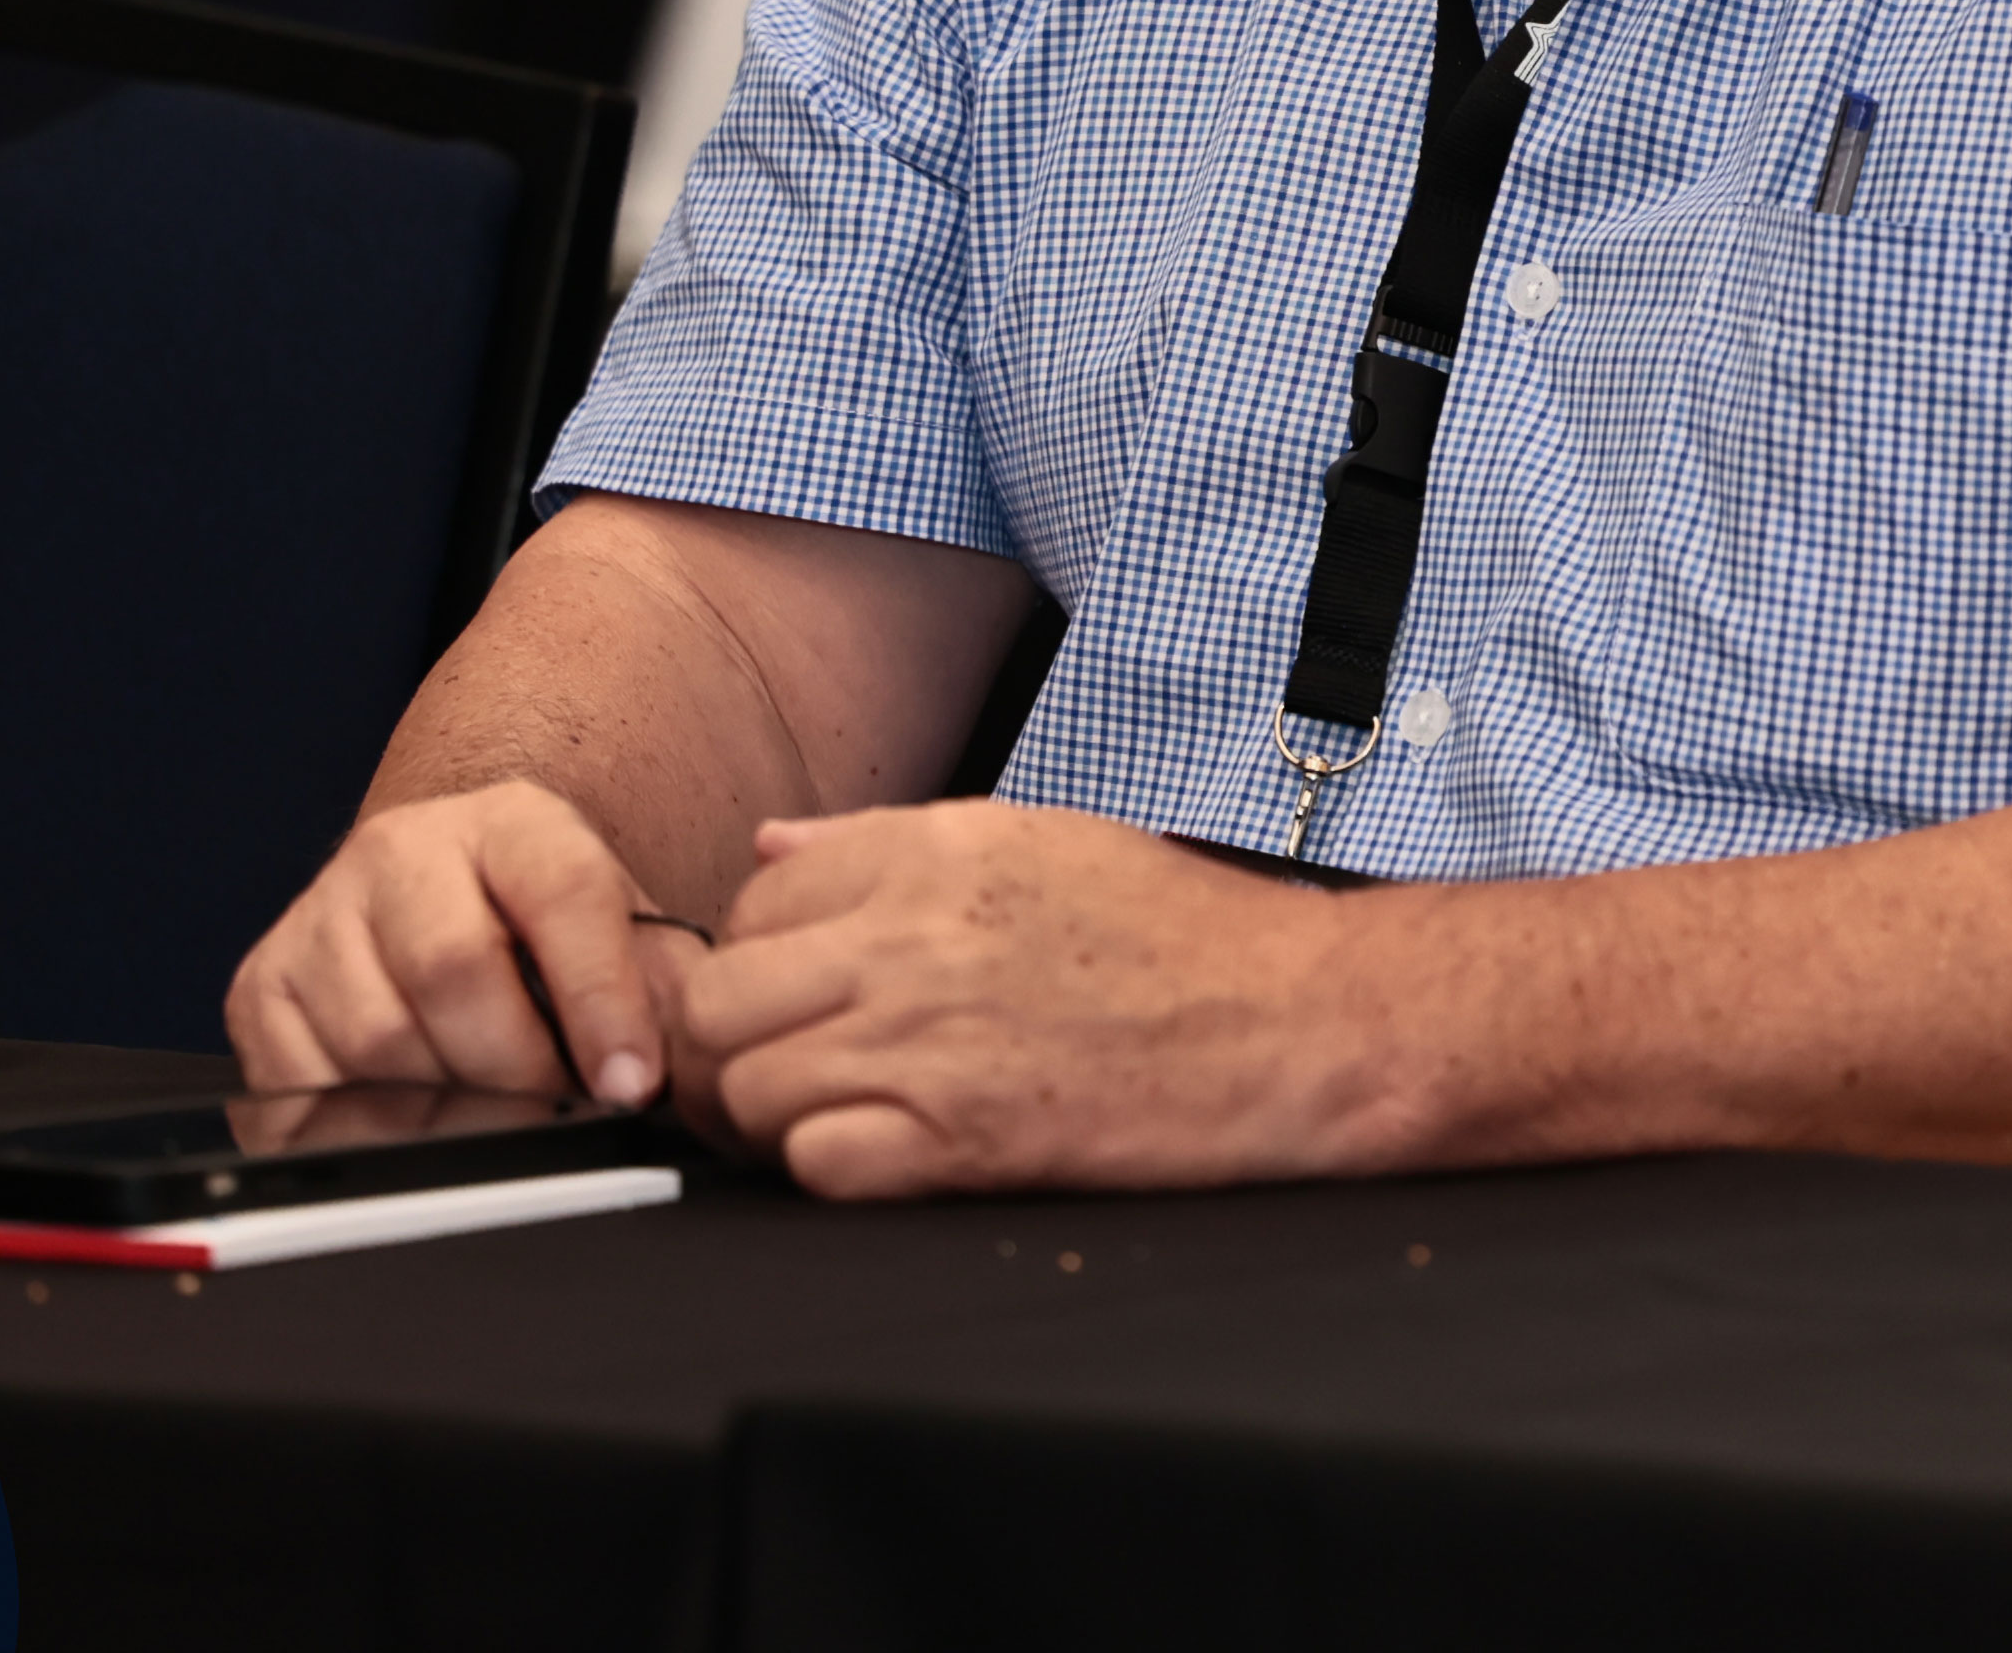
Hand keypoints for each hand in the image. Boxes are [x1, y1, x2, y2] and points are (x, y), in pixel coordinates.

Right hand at [227, 779, 702, 1106]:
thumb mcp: (623, 934)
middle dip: (519, 1068)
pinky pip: (307, 1087)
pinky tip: (418, 1123)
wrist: (442, 908)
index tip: (630, 1083)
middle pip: (452, 968)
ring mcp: (319, 917)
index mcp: (510, 821)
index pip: (562, 892)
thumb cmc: (545, 938)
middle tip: (559, 1114)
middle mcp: (400, 851)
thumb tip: (675, 1067)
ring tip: (497, 1120)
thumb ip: (663, 987)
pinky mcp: (262, 990)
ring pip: (377, 1041)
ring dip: (449, 1106)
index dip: (601, 999)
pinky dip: (370, 1129)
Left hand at [677, 804, 1375, 1195]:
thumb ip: (890, 842)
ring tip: (832, 1118)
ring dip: (773, 1119)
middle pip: (717, 1002)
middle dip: (730, 1045)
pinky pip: (818, 1167)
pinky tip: (884, 1154)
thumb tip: (773, 848)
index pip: (753, 900)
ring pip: (749, 1092)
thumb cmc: (1183, 935)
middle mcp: (915, 938)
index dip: (757, 956)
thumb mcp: (1039, 840)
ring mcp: (933, 1043)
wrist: (1294, 1022)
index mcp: (934, 852)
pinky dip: (832, 1171)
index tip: (789, 993)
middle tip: (775, 1070)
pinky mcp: (965, 1144)